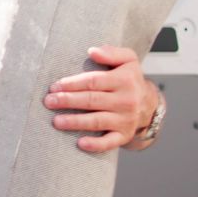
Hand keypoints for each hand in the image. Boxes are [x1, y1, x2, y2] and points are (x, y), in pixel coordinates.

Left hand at [43, 45, 160, 153]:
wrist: (149, 104)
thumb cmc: (130, 80)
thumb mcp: (128, 59)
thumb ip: (112, 52)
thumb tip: (92, 51)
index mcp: (125, 80)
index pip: (94, 81)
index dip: (72, 84)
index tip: (55, 86)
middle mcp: (126, 100)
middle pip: (92, 100)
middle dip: (68, 101)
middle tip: (49, 102)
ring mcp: (126, 119)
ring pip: (97, 120)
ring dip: (75, 121)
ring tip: (56, 121)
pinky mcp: (124, 135)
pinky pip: (110, 142)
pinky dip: (96, 144)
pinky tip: (80, 144)